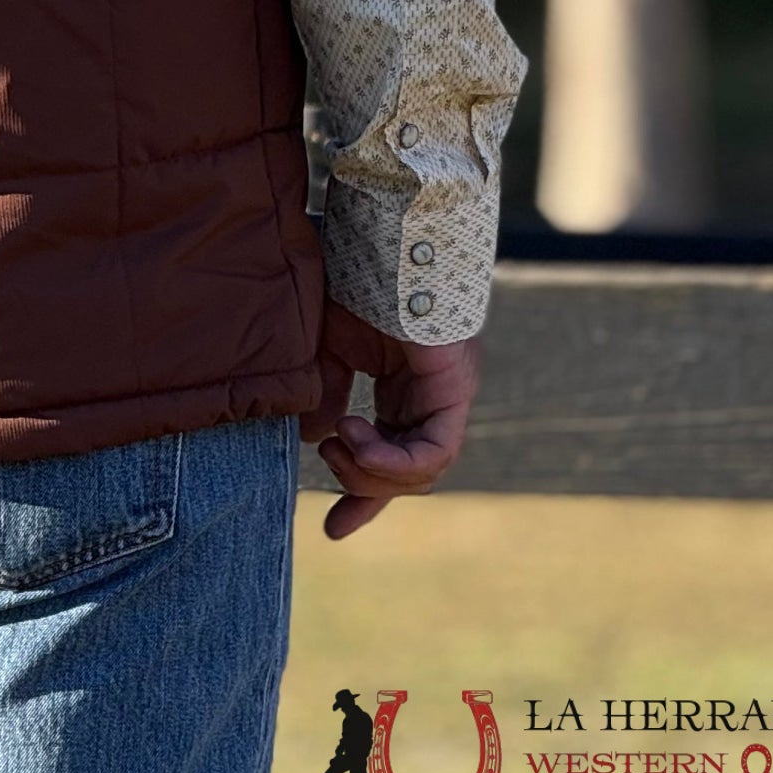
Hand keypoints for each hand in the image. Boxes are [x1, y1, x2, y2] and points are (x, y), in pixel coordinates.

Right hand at [299, 298, 479, 542]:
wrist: (374, 243)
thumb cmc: (348, 281)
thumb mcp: (324, 348)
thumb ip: (323, 395)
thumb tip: (318, 440)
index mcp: (400, 387)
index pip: (391, 456)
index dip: (362, 494)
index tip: (333, 529)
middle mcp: (426, 397)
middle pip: (408, 475)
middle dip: (363, 485)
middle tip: (328, 459)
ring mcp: (444, 395)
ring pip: (422, 472)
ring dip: (371, 471)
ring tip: (340, 444)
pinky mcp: (454, 390)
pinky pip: (434, 452)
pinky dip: (393, 461)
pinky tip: (356, 440)